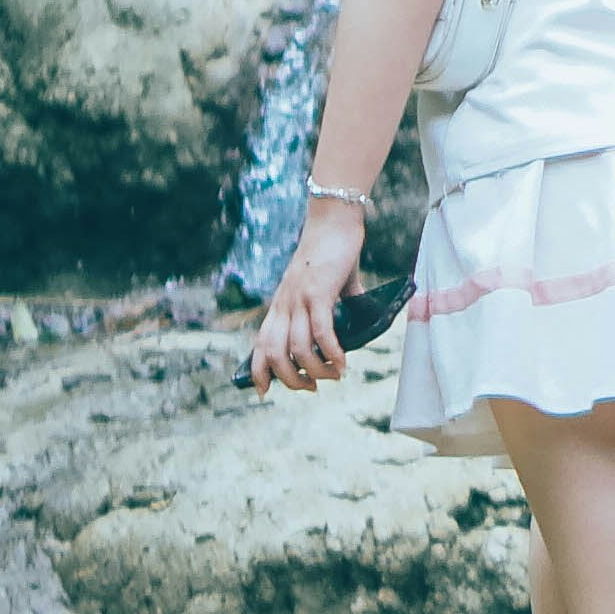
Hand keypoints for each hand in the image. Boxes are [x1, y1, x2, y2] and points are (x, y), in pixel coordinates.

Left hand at [248, 208, 364, 396]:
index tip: (265, 392)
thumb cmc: (332, 251)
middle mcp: (284, 305)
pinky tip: (343, 362)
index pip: (260, 345)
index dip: (258, 372)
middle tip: (312, 387)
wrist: (334, 221)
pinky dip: (332, 352)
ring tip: (333, 376)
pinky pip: (321, 332)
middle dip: (291, 380)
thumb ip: (335, 303)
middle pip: (275, 354)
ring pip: (297, 348)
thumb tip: (356, 319)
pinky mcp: (318, 292)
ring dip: (315, 370)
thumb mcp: (326, 284)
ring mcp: (299, 299)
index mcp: (281, 305)